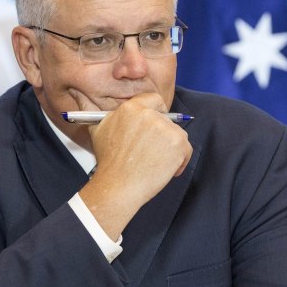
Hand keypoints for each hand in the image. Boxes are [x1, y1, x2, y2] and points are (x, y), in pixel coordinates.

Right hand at [72, 91, 192, 239]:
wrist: (118, 186)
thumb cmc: (109, 163)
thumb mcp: (99, 130)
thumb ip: (111, 117)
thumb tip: (114, 113)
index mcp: (131, 108)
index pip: (155, 100)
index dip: (157, 113)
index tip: (156, 127)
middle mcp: (149, 114)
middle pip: (168, 120)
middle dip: (163, 137)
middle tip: (153, 153)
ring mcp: (165, 128)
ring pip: (178, 135)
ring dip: (172, 149)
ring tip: (158, 164)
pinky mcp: (178, 143)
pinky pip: (186, 149)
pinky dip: (180, 161)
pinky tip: (167, 171)